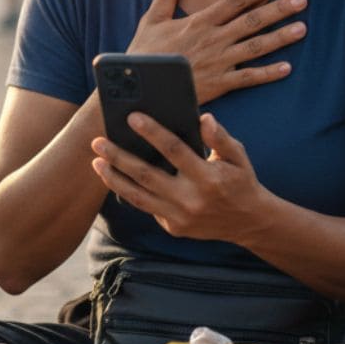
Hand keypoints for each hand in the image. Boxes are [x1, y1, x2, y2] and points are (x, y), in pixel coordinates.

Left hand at [91, 111, 268, 241]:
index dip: (152, 132)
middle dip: (118, 157)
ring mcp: (180, 217)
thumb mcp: (238, 156)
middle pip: (146, 175)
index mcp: (208, 178)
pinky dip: (128, 192)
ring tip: (96, 161)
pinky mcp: (173, 227)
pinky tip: (115, 177)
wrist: (249, 222)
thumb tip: (204, 118)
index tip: (132, 117)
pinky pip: (146, 207)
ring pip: (137, 196)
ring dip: (113, 178)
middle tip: (97, 141)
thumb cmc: (240, 181)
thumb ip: (220, 138)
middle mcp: (191, 200)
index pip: (174, 151)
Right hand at [128, 0, 306, 103]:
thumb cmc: (144, 55)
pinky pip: (248, 78)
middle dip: (279, 9)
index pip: (235, 0)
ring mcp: (218, 62)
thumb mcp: (152, 20)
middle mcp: (213, 39)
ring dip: (280, 38)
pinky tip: (287, 67)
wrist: (140, 89)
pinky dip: (268, 73)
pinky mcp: (219, 84)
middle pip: (252, 20)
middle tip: (302, 0)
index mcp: (199, 21)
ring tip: (303, 29)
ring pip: (255, 47)